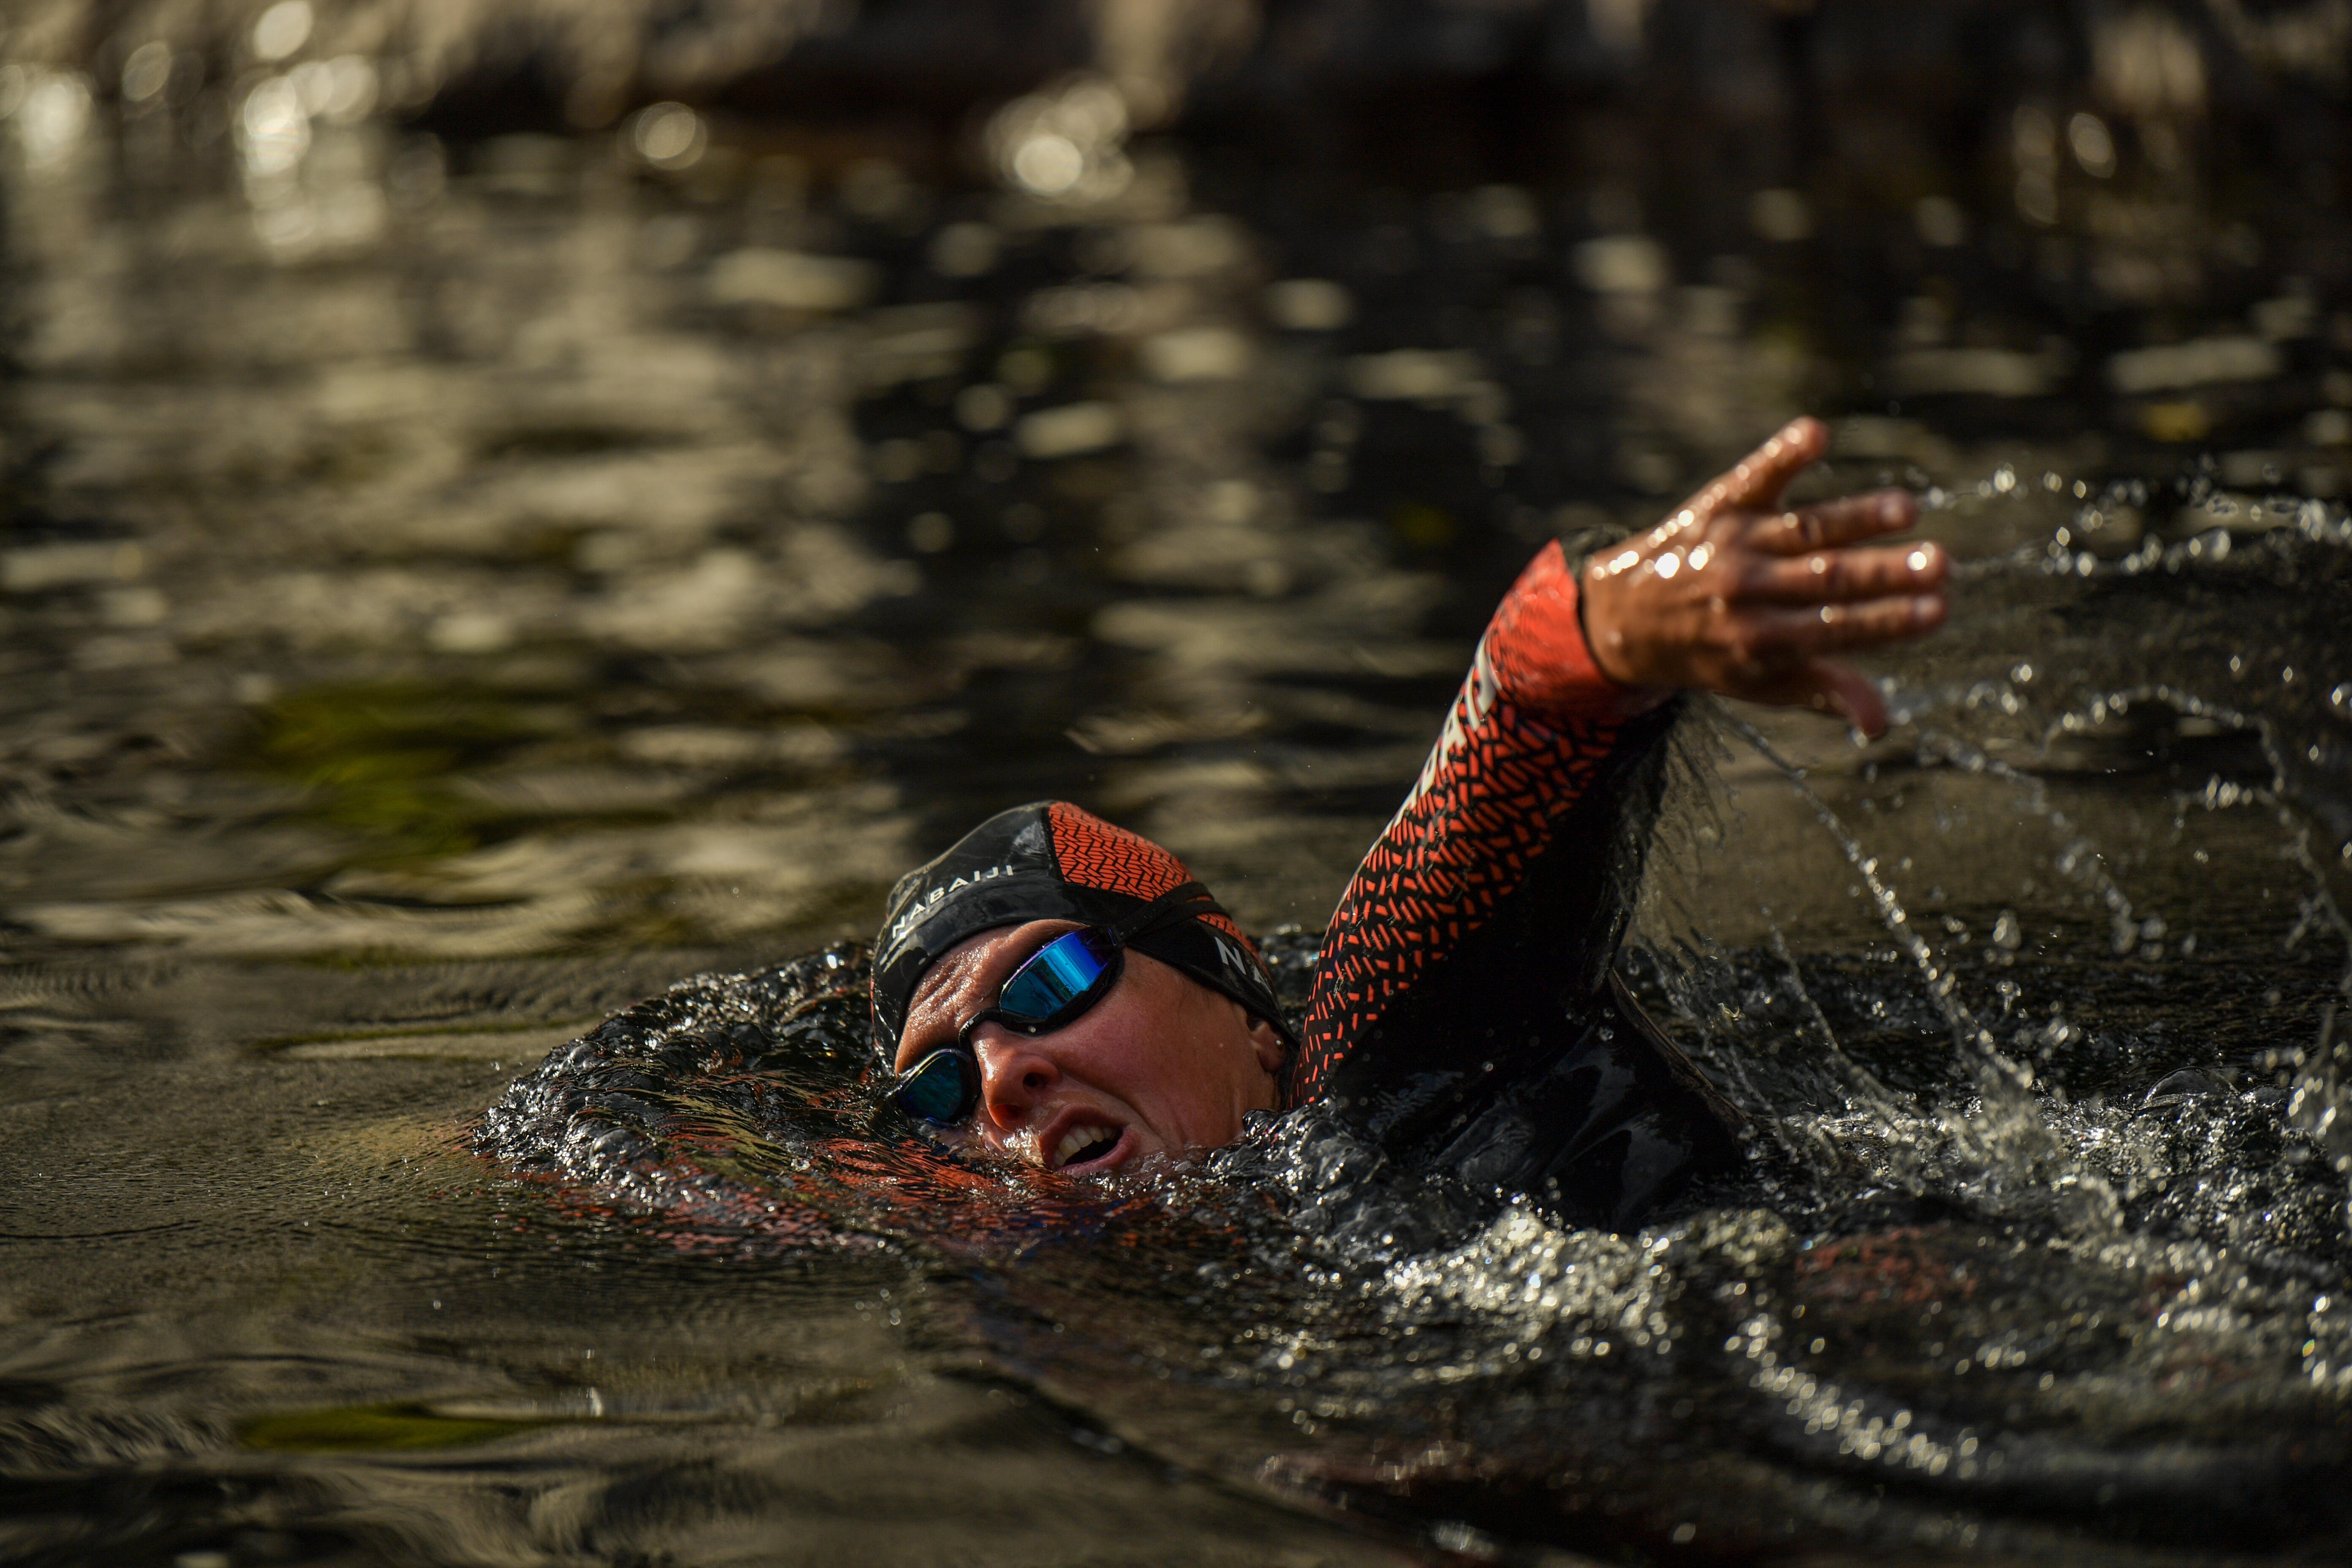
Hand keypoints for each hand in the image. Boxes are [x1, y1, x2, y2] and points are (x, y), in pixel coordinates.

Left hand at [1579, 417, 1948, 737]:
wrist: (1626, 618)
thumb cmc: (1714, 653)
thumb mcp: (1760, 685)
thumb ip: (1823, 691)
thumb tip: (1882, 724)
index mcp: (1761, 641)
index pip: (1836, 630)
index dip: (1889, 621)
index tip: (1939, 610)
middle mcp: (1746, 591)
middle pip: (1826, 578)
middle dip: (1885, 572)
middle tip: (1941, 562)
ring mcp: (1733, 544)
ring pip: (1803, 529)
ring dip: (1857, 517)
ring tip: (1906, 509)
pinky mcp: (1719, 505)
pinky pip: (1754, 476)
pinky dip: (1782, 455)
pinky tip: (1817, 434)